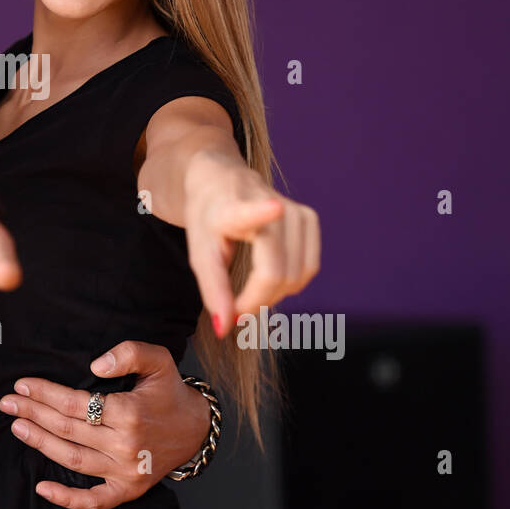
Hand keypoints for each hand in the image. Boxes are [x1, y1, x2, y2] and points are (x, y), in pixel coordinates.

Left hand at [0, 340, 209, 508]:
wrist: (195, 427)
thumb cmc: (169, 391)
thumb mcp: (158, 359)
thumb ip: (128, 352)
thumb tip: (95, 366)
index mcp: (129, 412)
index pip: (75, 403)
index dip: (44, 393)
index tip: (23, 384)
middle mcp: (125, 444)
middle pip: (67, 429)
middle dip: (34, 413)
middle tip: (8, 403)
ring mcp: (125, 471)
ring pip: (72, 459)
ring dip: (40, 443)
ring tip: (17, 427)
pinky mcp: (128, 489)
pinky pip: (94, 500)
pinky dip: (67, 498)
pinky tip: (42, 487)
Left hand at [184, 155, 319, 337]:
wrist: (219, 180)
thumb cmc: (207, 219)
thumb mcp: (199, 253)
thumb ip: (213, 291)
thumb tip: (226, 329)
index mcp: (232, 208)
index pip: (249, 211)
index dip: (263, 212)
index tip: (274, 208)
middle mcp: (268, 203)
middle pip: (277, 272)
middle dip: (257, 300)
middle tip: (236, 307)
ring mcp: (294, 210)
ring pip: (298, 274)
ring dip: (275, 295)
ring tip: (250, 292)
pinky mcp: (309, 218)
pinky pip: (310, 267)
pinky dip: (291, 283)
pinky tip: (271, 278)